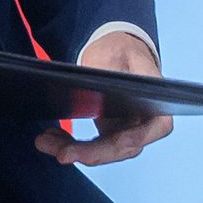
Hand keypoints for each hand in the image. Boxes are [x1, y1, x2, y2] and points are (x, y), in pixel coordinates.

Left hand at [38, 29, 173, 166]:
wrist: (113, 52)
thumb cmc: (120, 49)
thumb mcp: (116, 52)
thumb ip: (109, 69)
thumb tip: (95, 90)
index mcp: (156, 101)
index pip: (158, 126)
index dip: (140, 136)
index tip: (120, 141)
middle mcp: (143, 123)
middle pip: (123, 147)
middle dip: (92, 153)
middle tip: (63, 153)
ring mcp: (125, 131)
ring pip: (103, 153)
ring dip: (73, 151)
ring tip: (45, 142)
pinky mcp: (107, 134)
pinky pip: (89, 147)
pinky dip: (69, 144)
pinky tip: (49, 139)